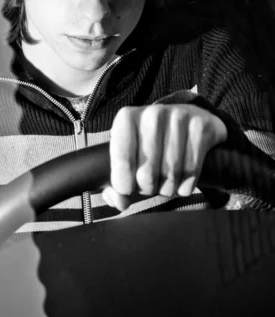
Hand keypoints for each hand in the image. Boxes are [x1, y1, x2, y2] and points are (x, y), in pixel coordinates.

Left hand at [102, 104, 227, 210]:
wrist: (188, 120)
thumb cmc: (150, 144)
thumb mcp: (128, 157)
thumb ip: (116, 186)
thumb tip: (121, 202)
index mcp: (126, 118)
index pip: (122, 160)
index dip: (124, 184)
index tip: (128, 188)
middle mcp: (152, 114)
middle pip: (147, 173)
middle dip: (147, 188)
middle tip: (149, 184)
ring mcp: (178, 117)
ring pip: (171, 174)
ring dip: (168, 188)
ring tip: (165, 183)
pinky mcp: (200, 126)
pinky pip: (192, 171)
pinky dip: (186, 185)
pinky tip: (182, 182)